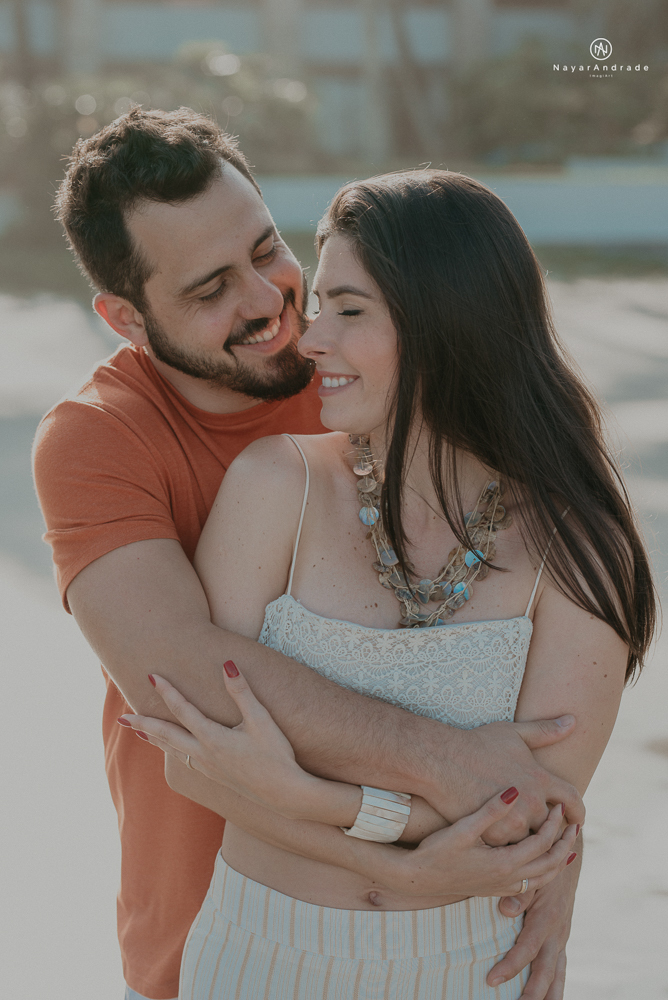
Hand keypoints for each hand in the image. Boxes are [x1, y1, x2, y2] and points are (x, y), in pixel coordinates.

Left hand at [119, 662, 309, 817]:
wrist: (285, 794)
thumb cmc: (276, 754)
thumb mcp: (261, 719)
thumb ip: (241, 692)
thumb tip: (227, 664)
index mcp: (211, 738)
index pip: (182, 710)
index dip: (167, 691)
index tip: (151, 676)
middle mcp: (203, 754)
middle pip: (166, 735)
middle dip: (143, 724)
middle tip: (122, 718)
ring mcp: (208, 768)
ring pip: (173, 750)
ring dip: (155, 739)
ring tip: (139, 733)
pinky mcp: (216, 776)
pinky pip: (185, 760)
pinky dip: (172, 751)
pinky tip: (176, 751)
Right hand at [390, 788, 577, 898]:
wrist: (418, 878)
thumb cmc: (437, 848)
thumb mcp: (463, 826)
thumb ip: (491, 809)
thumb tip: (514, 790)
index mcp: (505, 862)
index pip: (542, 843)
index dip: (555, 824)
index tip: (560, 806)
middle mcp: (508, 878)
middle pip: (550, 864)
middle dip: (564, 844)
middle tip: (575, 825)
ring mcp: (503, 886)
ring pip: (543, 878)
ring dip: (558, 861)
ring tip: (568, 844)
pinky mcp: (496, 889)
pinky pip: (532, 884)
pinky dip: (545, 872)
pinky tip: (544, 862)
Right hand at [430, 718, 584, 844]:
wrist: (442, 761)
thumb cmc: (477, 744)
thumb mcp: (513, 733)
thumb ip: (545, 730)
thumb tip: (573, 720)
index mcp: (541, 779)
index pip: (573, 799)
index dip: (579, 810)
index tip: (579, 818)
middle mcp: (533, 803)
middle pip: (555, 826)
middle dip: (556, 830)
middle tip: (555, 833)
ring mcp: (514, 821)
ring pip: (533, 841)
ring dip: (534, 842)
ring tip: (532, 844)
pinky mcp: (495, 835)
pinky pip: (511, 849)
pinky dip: (512, 847)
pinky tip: (509, 844)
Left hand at [487, 842, 580, 998]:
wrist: (562, 858)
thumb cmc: (539, 865)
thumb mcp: (530, 874)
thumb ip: (518, 893)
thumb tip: (505, 911)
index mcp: (546, 918)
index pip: (527, 949)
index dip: (510, 966)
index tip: (491, 980)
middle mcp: (556, 933)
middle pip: (545, 971)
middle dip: (532, 994)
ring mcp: (561, 939)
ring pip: (557, 975)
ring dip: (549, 996)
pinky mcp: (561, 941)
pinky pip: (559, 969)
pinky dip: (555, 987)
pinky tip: (549, 999)